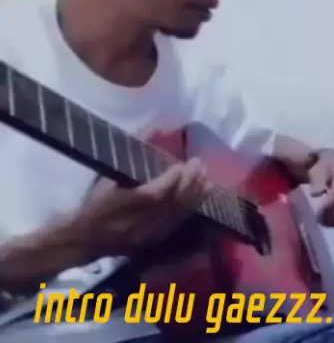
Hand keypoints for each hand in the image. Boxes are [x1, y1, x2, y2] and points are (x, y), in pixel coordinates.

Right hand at [75, 158, 209, 256]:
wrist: (82, 240)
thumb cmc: (93, 206)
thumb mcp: (106, 182)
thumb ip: (129, 162)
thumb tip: (151, 135)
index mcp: (124, 206)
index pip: (155, 194)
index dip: (172, 179)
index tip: (182, 164)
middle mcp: (140, 222)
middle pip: (172, 203)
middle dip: (190, 183)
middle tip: (200, 165)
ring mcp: (150, 233)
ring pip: (178, 214)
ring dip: (195, 196)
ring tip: (207, 180)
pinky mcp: (155, 239)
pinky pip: (177, 223)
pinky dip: (190, 209)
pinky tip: (200, 199)